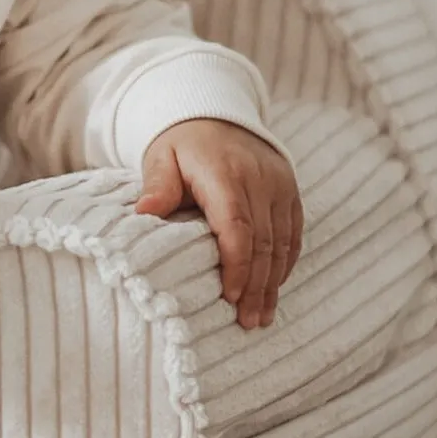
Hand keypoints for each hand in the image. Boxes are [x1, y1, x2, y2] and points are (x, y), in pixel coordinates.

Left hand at [136, 120, 302, 328]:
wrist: (215, 114)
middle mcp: (260, 180)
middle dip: (256, 286)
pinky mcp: (289, 191)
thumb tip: (144, 213)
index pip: (237, 226)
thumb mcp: (160, 157)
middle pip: (263, 241)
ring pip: (282, 242)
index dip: (236, 265)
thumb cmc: (180, 144)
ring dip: (273, 282)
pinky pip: (293, 232)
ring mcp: (280, 185)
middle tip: (246, 323)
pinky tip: (273, 289)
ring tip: (260, 318)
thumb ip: (157, 185)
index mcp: (225, 173)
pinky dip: (284, 263)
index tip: (228, 297)